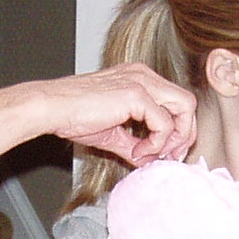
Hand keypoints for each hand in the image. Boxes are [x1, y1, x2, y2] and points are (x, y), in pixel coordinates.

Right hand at [30, 63, 195, 166]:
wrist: (51, 108)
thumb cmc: (72, 115)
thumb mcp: (112, 133)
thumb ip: (135, 145)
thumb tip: (149, 162)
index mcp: (139, 79)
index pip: (176, 102)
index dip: (177, 130)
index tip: (164, 153)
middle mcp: (144, 76)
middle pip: (187, 103)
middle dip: (184, 134)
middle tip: (168, 157)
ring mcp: (142, 82)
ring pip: (184, 108)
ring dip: (175, 137)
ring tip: (153, 155)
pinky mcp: (136, 94)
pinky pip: (164, 123)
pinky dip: (157, 143)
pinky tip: (138, 152)